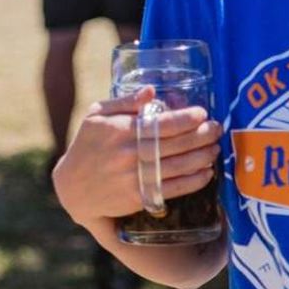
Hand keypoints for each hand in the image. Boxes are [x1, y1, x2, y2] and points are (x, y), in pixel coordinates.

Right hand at [52, 91, 219, 225]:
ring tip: (215, 148)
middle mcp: (129, 154)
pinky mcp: (138, 197)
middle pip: (175, 144)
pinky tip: (207, 172)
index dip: (186, 118)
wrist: (72, 187)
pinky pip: (173, 189)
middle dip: (201, 135)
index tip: (202, 113)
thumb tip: (151, 91)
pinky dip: (193, 181)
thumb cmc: (87, 145)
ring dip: (202, 157)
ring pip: (177, 167)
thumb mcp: (96, 115)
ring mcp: (134, 177)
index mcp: (121, 130)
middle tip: (216, 128)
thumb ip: (124, 101)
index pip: (162, 123)